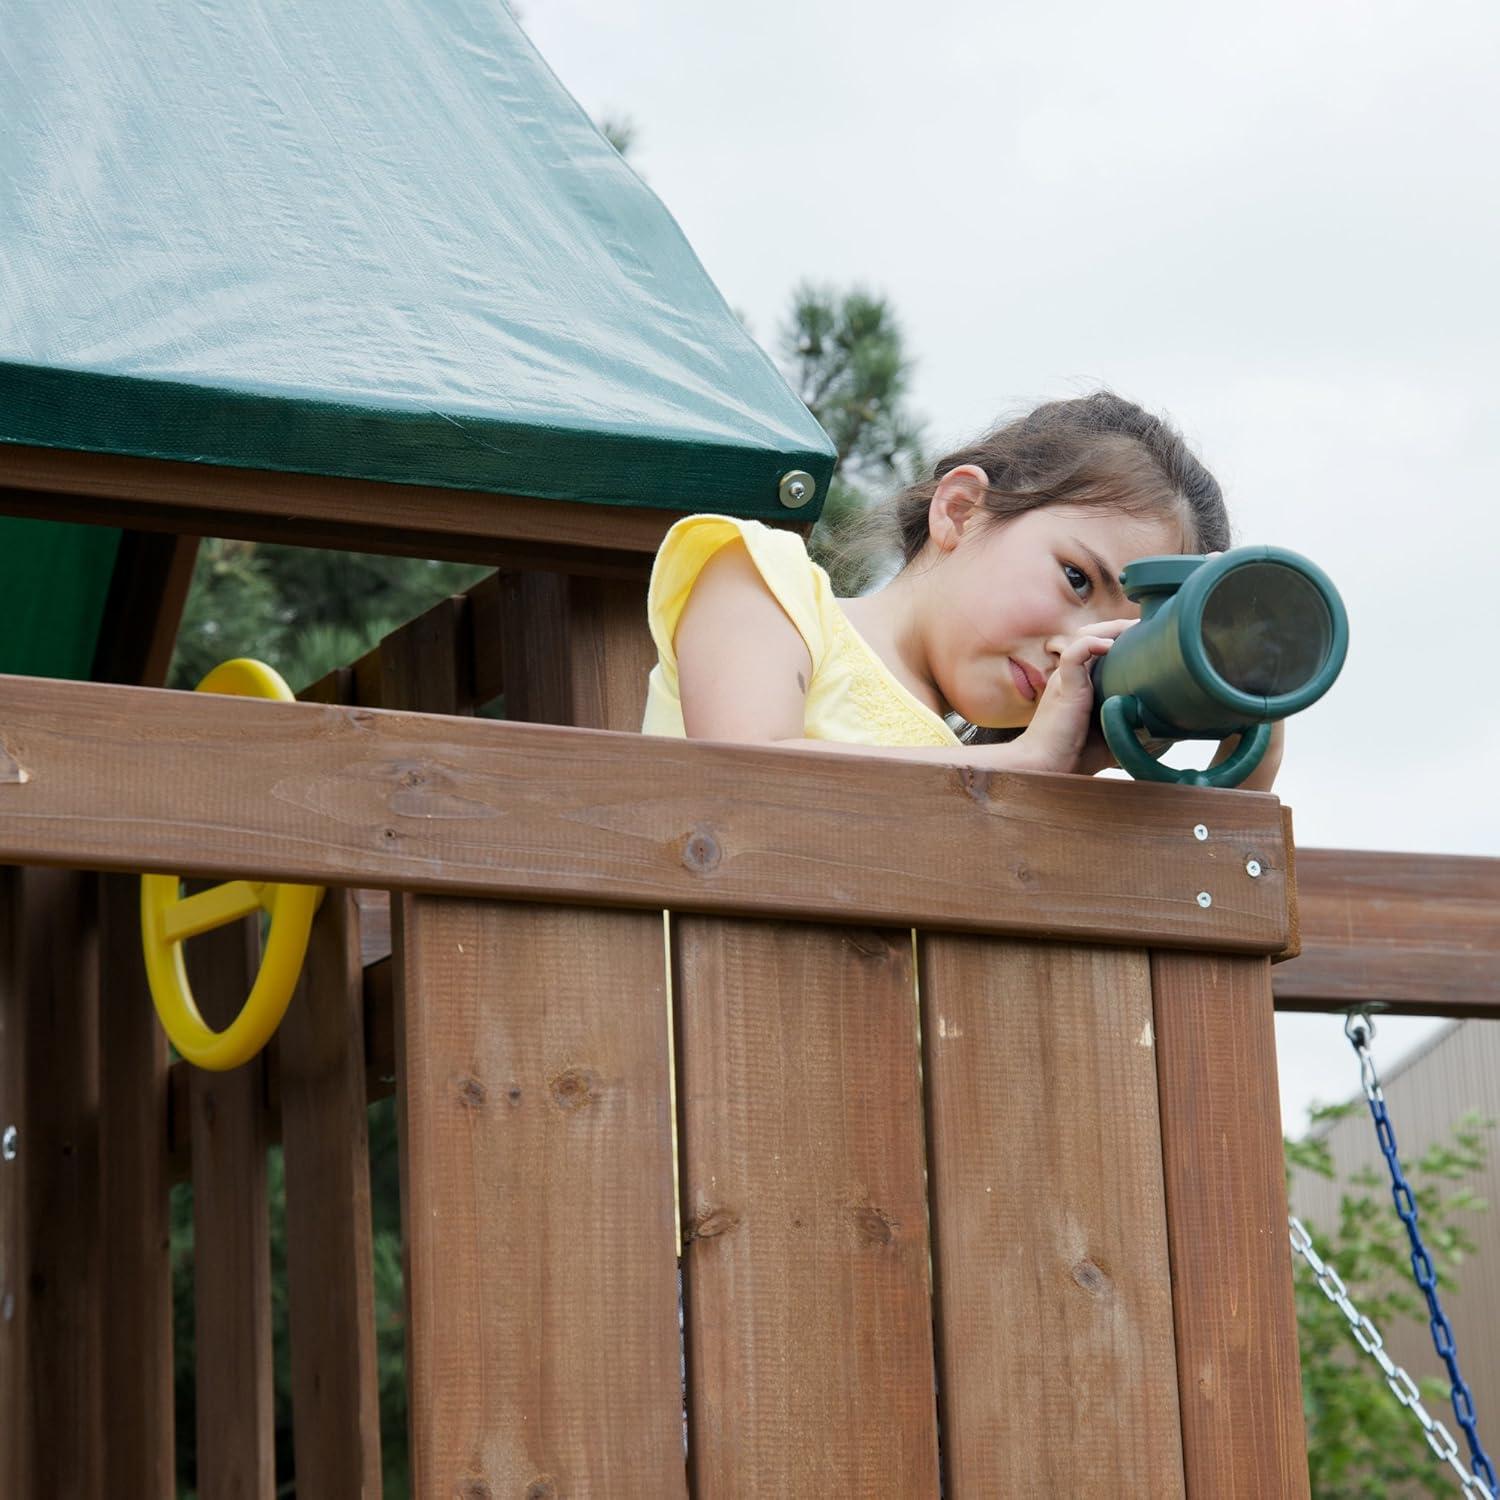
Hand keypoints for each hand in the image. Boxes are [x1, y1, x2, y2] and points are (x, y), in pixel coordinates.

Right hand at [1000, 619, 1138, 774]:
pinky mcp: (1063, 687)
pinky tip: (1110, 645)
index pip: (1101, 647)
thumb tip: (1169, 725)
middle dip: (1123, 627)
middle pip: (1095, 633)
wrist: (1046, 768)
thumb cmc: (1076, 754)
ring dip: (1111, 628)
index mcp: (1081, 682)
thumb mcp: (1112, 733)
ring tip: (1136, 628)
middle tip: (1153, 627)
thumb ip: (1133, 723)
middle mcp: (1072, 675)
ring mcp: (1066, 679)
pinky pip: (1073, 656)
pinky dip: (1091, 645)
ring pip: (1084, 636)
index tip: (1152, 638)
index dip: (1124, 638)